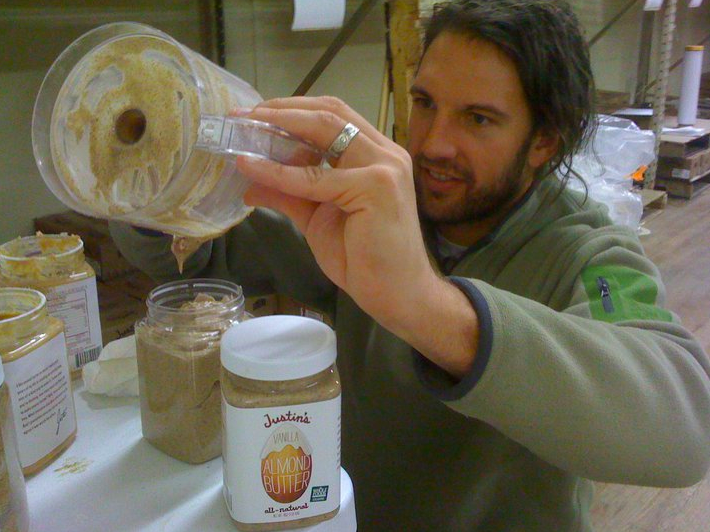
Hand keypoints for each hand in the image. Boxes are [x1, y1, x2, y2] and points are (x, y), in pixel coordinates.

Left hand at [236, 97, 476, 376]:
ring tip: (243, 129)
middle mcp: (385, 153)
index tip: (254, 114)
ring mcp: (384, 167)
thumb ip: (290, 194)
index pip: (334, 116)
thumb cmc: (364, 260)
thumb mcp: (317, 219)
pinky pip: (316, 177)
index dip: (293, 109)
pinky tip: (251, 167)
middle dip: (282, 109)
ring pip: (325, 130)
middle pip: (330, 112)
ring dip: (279, 125)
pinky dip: (279, 170)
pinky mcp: (376, 187)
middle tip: (241, 115)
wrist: (395, 294)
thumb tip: (249, 182)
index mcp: (376, 155)